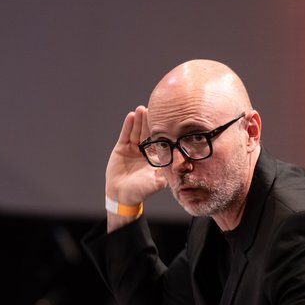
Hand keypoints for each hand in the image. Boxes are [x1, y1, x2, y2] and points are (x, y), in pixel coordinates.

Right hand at [105, 106, 166, 229]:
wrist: (122, 195)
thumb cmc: (141, 190)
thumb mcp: (157, 181)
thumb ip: (167, 172)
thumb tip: (182, 166)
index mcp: (154, 157)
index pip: (159, 140)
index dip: (161, 130)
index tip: (166, 118)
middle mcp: (144, 151)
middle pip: (147, 133)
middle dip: (149, 122)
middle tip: (152, 108)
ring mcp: (133, 149)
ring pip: (136, 132)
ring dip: (139, 121)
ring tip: (141, 110)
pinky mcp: (121, 148)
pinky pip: (125, 135)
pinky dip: (128, 126)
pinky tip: (131, 116)